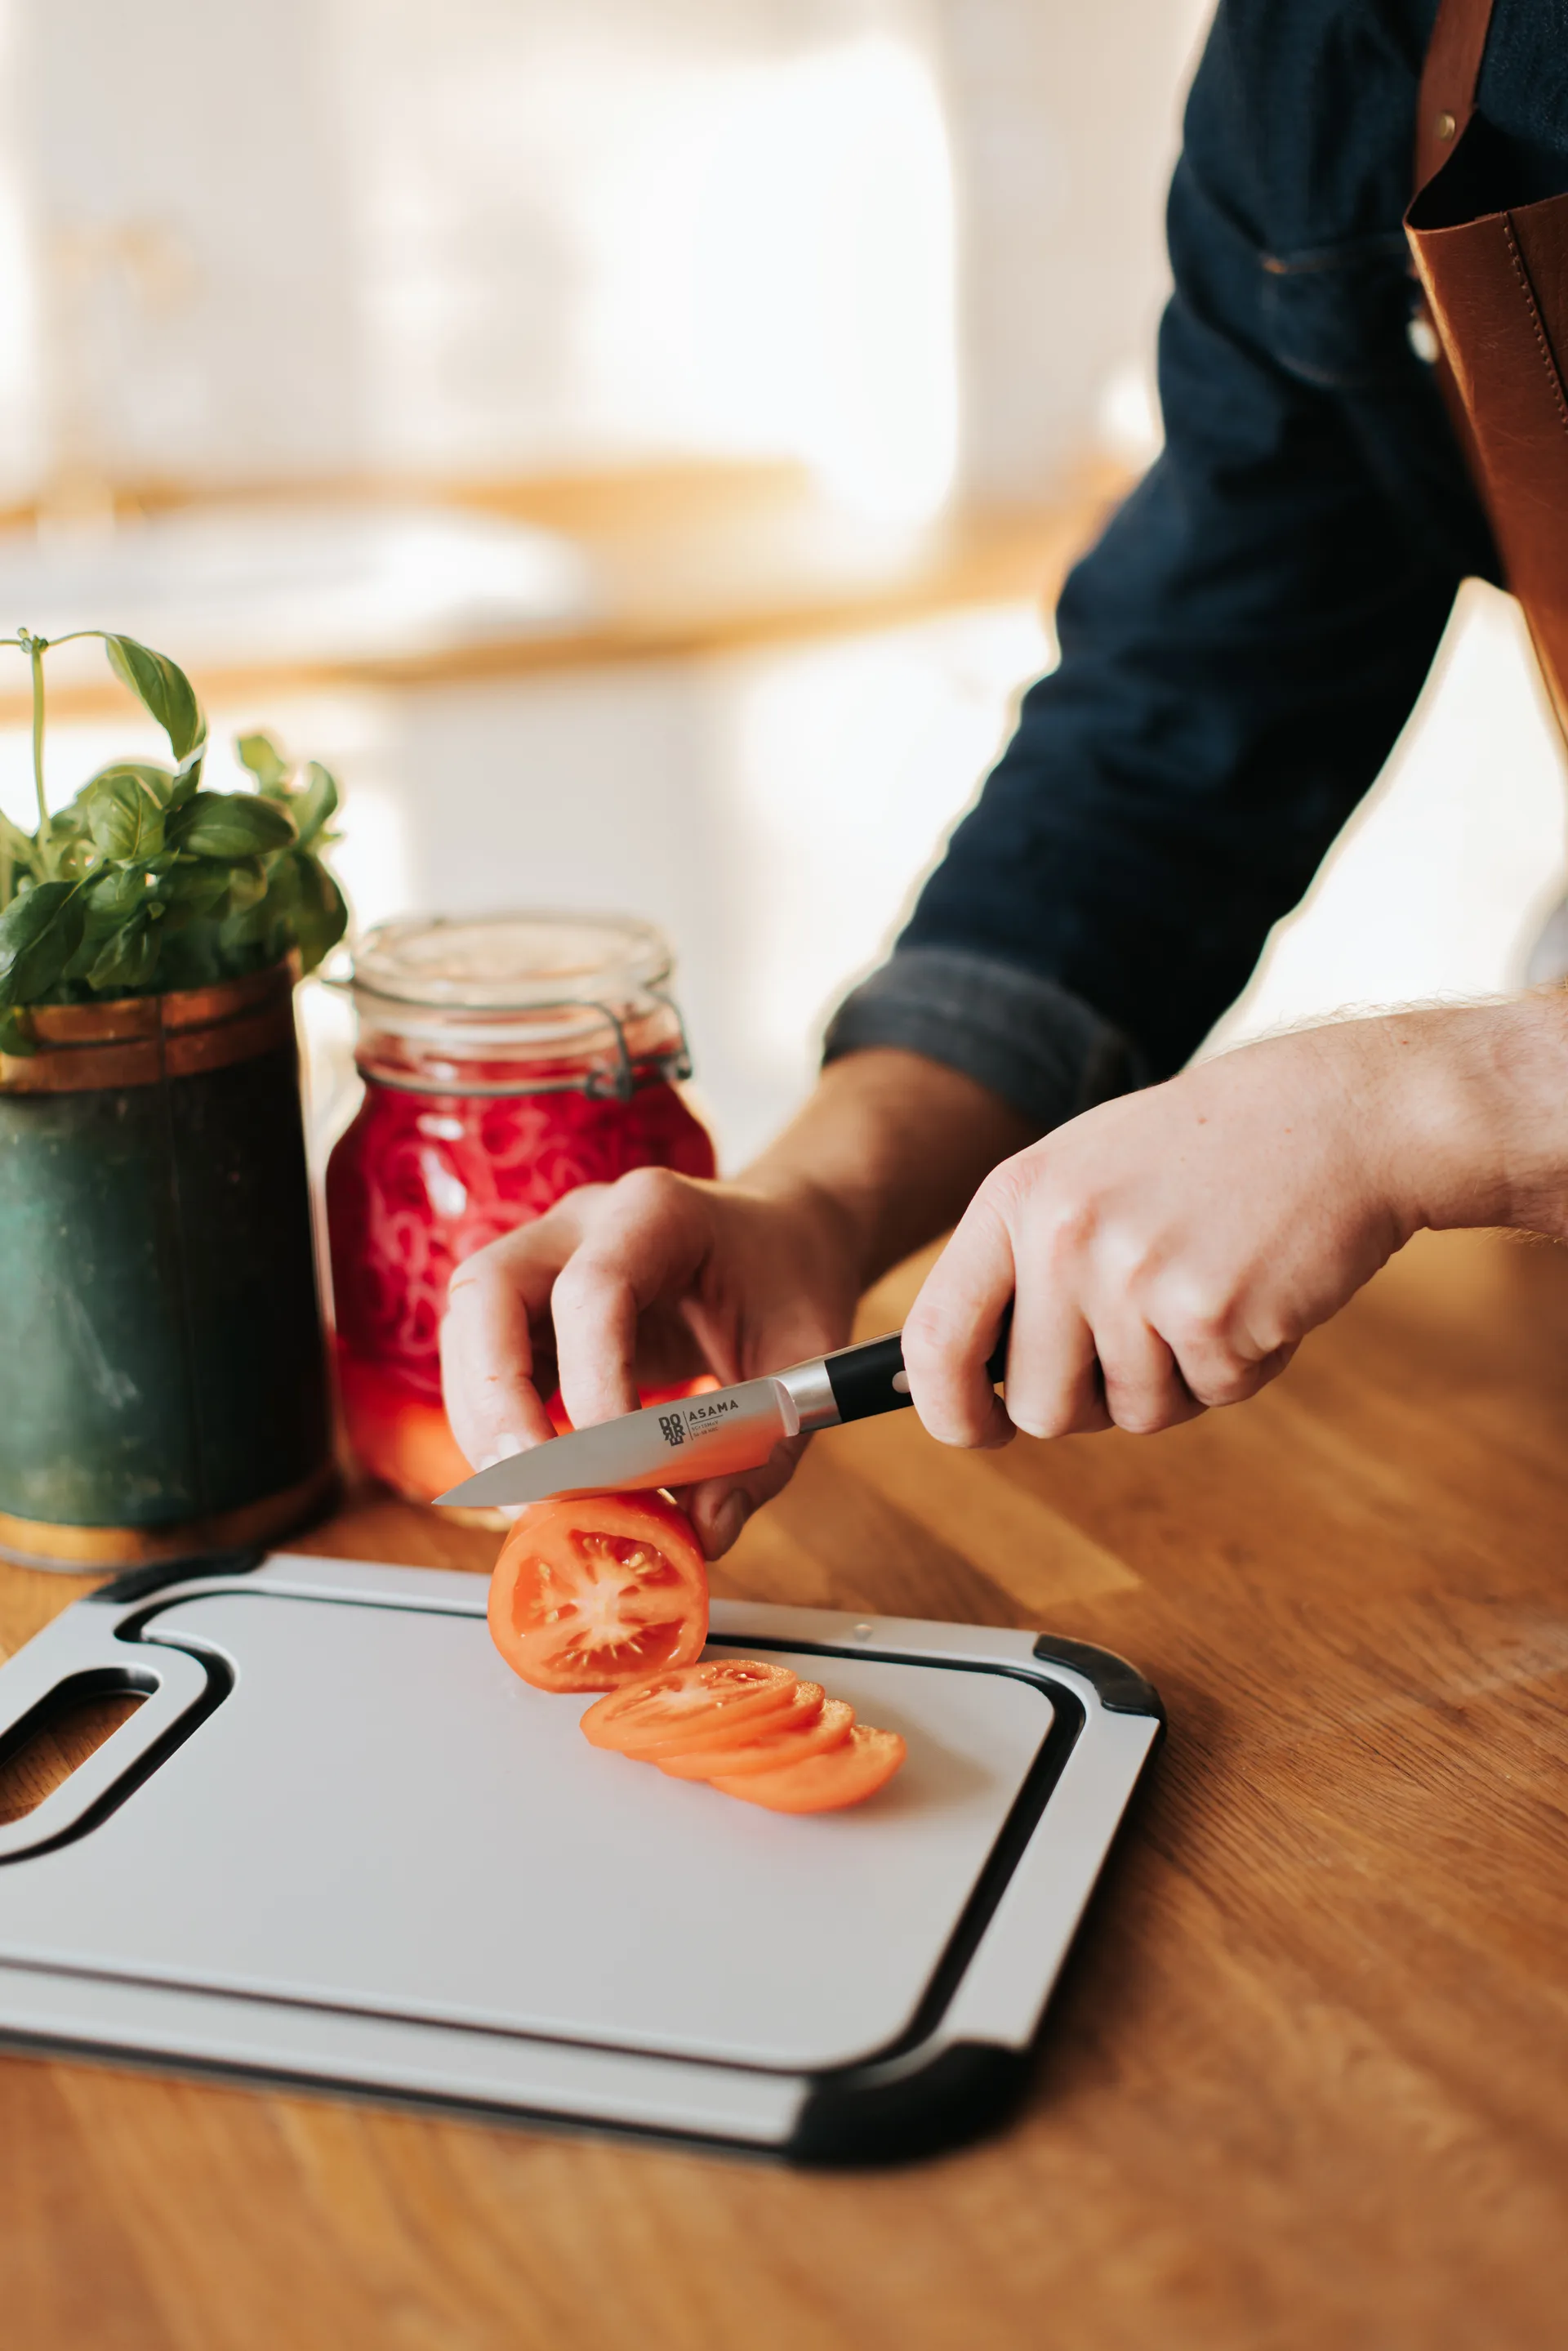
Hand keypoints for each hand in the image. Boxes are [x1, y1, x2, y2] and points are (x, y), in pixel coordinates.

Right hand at [441, 1169, 861, 1556]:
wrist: (780, 1238)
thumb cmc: (792, 1282)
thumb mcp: (807, 1354)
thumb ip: (765, 1445)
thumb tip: (706, 1530)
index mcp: (657, 1210)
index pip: (592, 1290)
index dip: (594, 1386)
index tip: (624, 1474)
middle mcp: (582, 1220)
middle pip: (487, 1290)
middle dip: (496, 1402)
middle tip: (531, 1495)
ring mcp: (543, 1256)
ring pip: (467, 1327)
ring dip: (483, 1423)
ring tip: (529, 1503)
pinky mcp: (529, 1305)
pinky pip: (483, 1361)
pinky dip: (495, 1427)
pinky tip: (536, 1480)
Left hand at [902, 1002, 1564, 1444]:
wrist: (1338, 1114)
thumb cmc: (1209, 1154)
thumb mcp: (1087, 1178)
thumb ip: (1024, 1266)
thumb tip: (972, 1382)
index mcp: (1017, 1197)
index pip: (936, 1337)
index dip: (947, 1407)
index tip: (977, 1429)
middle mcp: (1062, 1238)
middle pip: (1038, 1405)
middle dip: (1093, 1402)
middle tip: (1148, 1341)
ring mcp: (1134, 1278)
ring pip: (1133, 1413)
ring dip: (1181, 1380)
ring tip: (1213, 1291)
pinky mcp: (1211, 1316)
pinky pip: (1211, 1396)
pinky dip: (1243, 1366)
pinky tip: (1261, 1292)